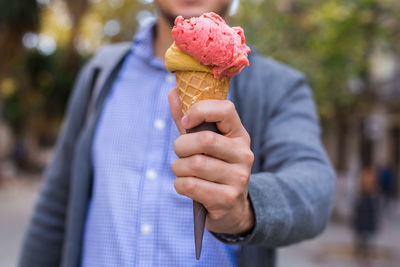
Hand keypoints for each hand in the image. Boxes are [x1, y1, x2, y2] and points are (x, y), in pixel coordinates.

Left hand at [168, 87, 254, 234]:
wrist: (232, 208)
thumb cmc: (213, 168)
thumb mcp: (204, 143)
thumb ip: (189, 120)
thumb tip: (173, 92)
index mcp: (239, 135)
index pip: (226, 109)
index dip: (200, 110)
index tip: (185, 121)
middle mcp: (244, 154)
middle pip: (205, 139)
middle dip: (181, 146)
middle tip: (180, 153)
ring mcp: (239, 178)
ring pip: (195, 164)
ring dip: (178, 167)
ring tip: (182, 171)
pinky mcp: (227, 198)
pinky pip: (191, 185)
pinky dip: (180, 184)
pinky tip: (186, 186)